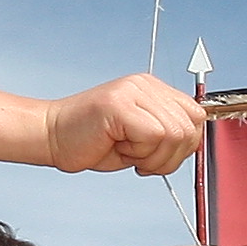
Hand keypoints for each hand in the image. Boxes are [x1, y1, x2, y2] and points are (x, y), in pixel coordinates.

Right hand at [35, 73, 205, 177]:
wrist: (52, 137)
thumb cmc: (90, 142)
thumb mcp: (138, 139)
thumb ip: (165, 135)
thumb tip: (192, 145)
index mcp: (152, 89)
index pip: (195, 114)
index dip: (185, 144)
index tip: (161, 157)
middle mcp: (145, 85)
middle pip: (190, 125)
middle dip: (171, 155)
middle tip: (143, 160)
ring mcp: (133, 91)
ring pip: (174, 133)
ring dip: (153, 157)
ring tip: (129, 153)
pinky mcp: (121, 104)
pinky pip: (154, 136)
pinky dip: (140, 153)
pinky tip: (120, 148)